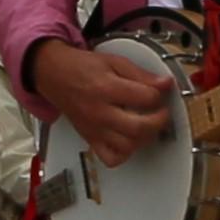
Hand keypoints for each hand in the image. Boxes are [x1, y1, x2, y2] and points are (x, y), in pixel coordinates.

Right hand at [30, 39, 173, 165]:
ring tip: (148, 124)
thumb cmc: (82, 68)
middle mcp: (100, 112)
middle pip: (139, 128)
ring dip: (145, 137)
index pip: (145, 98)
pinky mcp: (90, 139)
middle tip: (162, 113)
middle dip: (159, 121)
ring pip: (128, 146)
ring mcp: (95, 129)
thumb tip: (165, 83)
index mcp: (107, 88)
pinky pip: (111, 158)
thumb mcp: (114, 61)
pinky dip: (125, 154)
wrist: (54, 75)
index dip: (160, 95)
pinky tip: (130, 140)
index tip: (162, 91)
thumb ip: (141, 74)